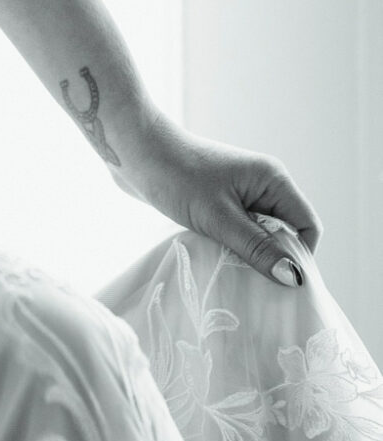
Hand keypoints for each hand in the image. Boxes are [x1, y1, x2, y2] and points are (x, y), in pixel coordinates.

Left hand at [106, 105, 321, 283]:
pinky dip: (234, 250)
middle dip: (276, 261)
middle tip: (258, 290)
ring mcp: (240, 193)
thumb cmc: (175, 176)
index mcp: (272, 179)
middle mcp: (262, 184)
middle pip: (286, 233)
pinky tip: (221, 266)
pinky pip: (239, 233)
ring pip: (261, 236)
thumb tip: (295, 279)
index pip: (307, 226)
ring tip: (237, 280)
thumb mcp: (219, 218)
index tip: (282, 286)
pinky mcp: (219, 202)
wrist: (132, 150)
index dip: (301, 257)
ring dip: (252, 257)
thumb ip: (257, 248)